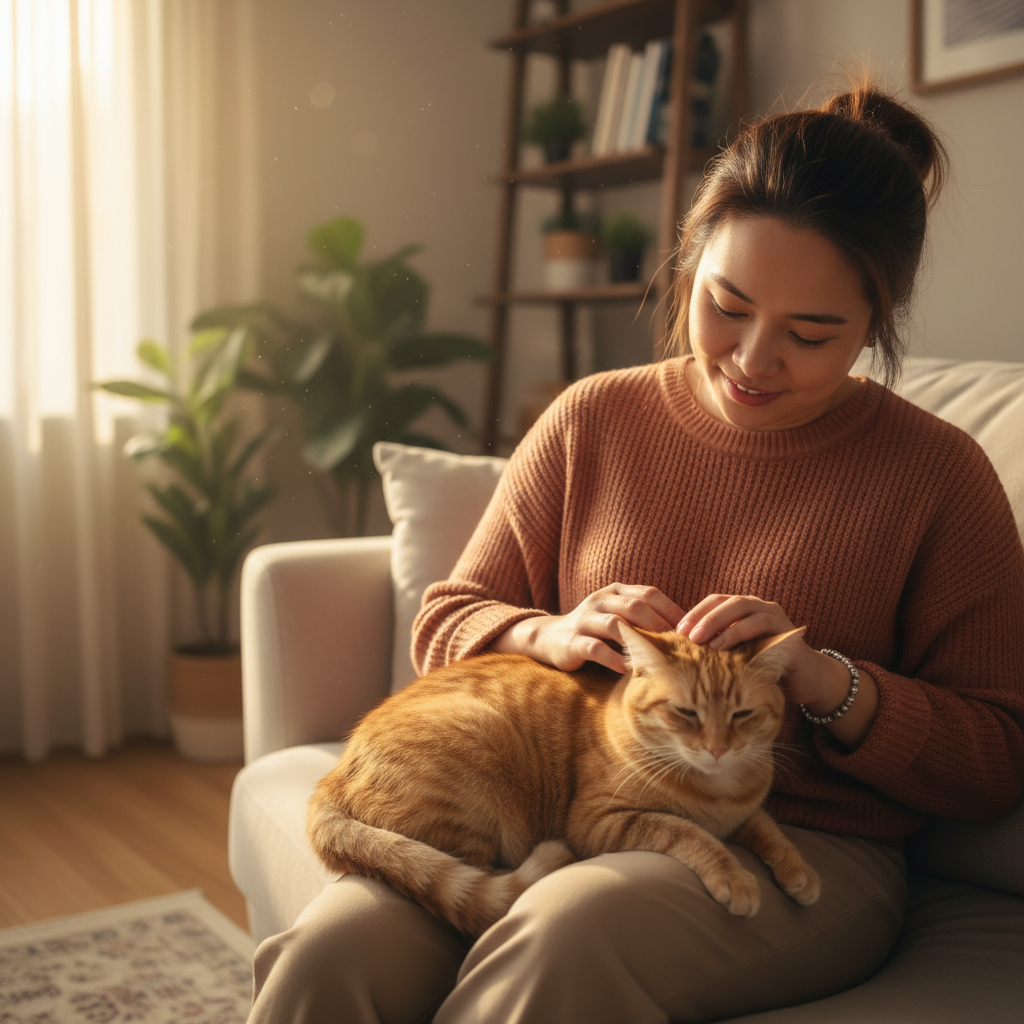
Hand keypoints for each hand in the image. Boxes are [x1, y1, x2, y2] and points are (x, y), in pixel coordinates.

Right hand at [488, 583, 685, 673]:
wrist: (549, 638)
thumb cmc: (596, 630)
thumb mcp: (619, 616)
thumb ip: (645, 617)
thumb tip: (687, 631)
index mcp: (615, 591)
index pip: (650, 594)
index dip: (672, 610)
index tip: (693, 631)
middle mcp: (600, 601)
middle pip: (635, 606)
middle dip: (660, 625)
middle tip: (681, 646)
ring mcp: (585, 620)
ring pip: (615, 624)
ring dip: (639, 641)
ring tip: (659, 657)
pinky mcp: (573, 642)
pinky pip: (596, 649)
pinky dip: (614, 659)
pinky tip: (629, 670)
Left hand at [678, 593, 879, 747]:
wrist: (803, 682)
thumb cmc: (761, 670)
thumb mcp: (732, 657)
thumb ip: (711, 648)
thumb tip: (674, 650)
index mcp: (742, 609)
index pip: (714, 601)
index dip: (694, 613)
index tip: (675, 630)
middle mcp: (758, 606)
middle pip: (726, 601)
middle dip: (704, 616)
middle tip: (685, 635)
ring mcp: (775, 615)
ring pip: (743, 607)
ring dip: (719, 623)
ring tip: (700, 642)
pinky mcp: (788, 629)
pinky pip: (761, 624)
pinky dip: (738, 632)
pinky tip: (722, 648)